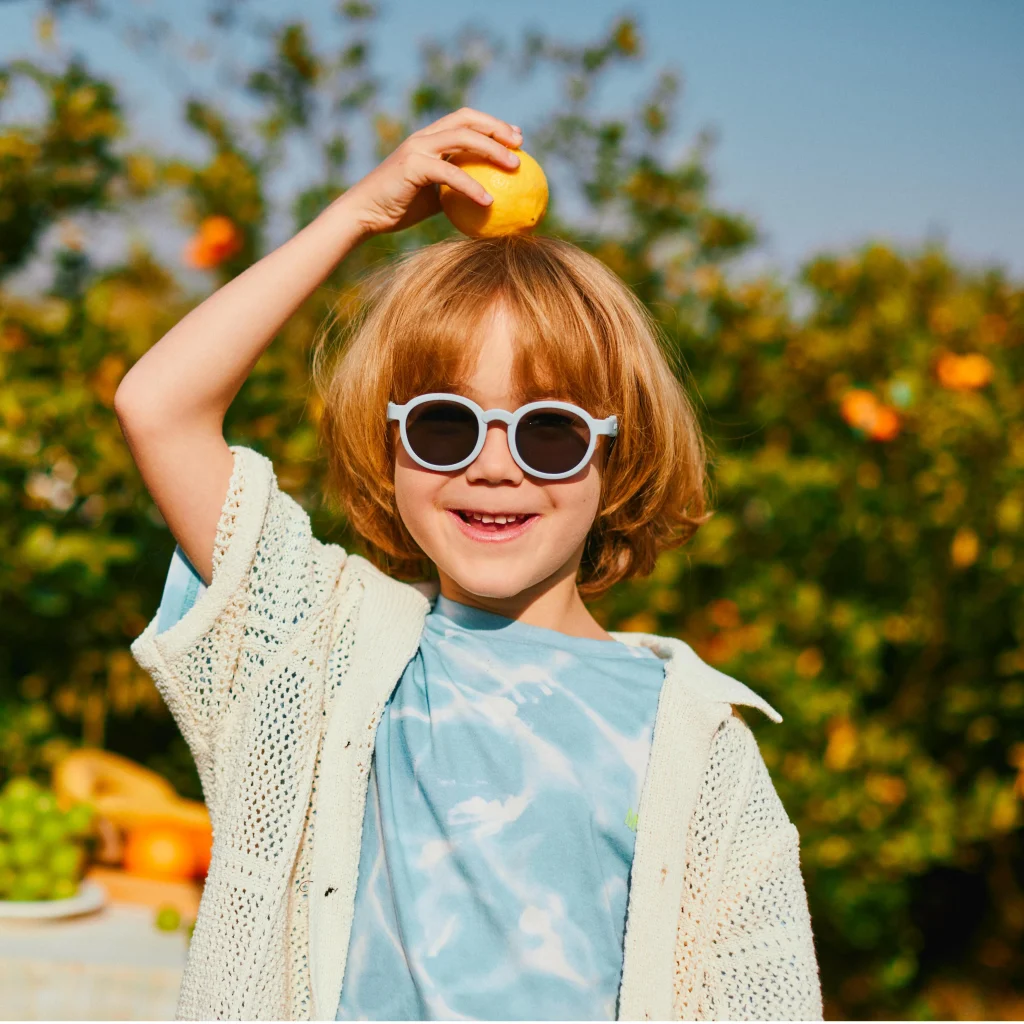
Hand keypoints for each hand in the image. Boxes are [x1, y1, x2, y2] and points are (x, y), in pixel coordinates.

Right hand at [337, 107, 522, 236]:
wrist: (364, 215)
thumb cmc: (397, 209)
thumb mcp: (432, 198)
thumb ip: (454, 191)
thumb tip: (488, 202)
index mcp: (429, 140)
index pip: (465, 120)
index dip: (492, 124)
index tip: (517, 138)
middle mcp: (423, 137)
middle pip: (466, 119)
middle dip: (497, 127)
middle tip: (521, 145)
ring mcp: (417, 148)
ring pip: (462, 137)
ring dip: (492, 149)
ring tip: (515, 167)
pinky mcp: (412, 166)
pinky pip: (450, 173)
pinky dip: (471, 186)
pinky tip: (489, 201)